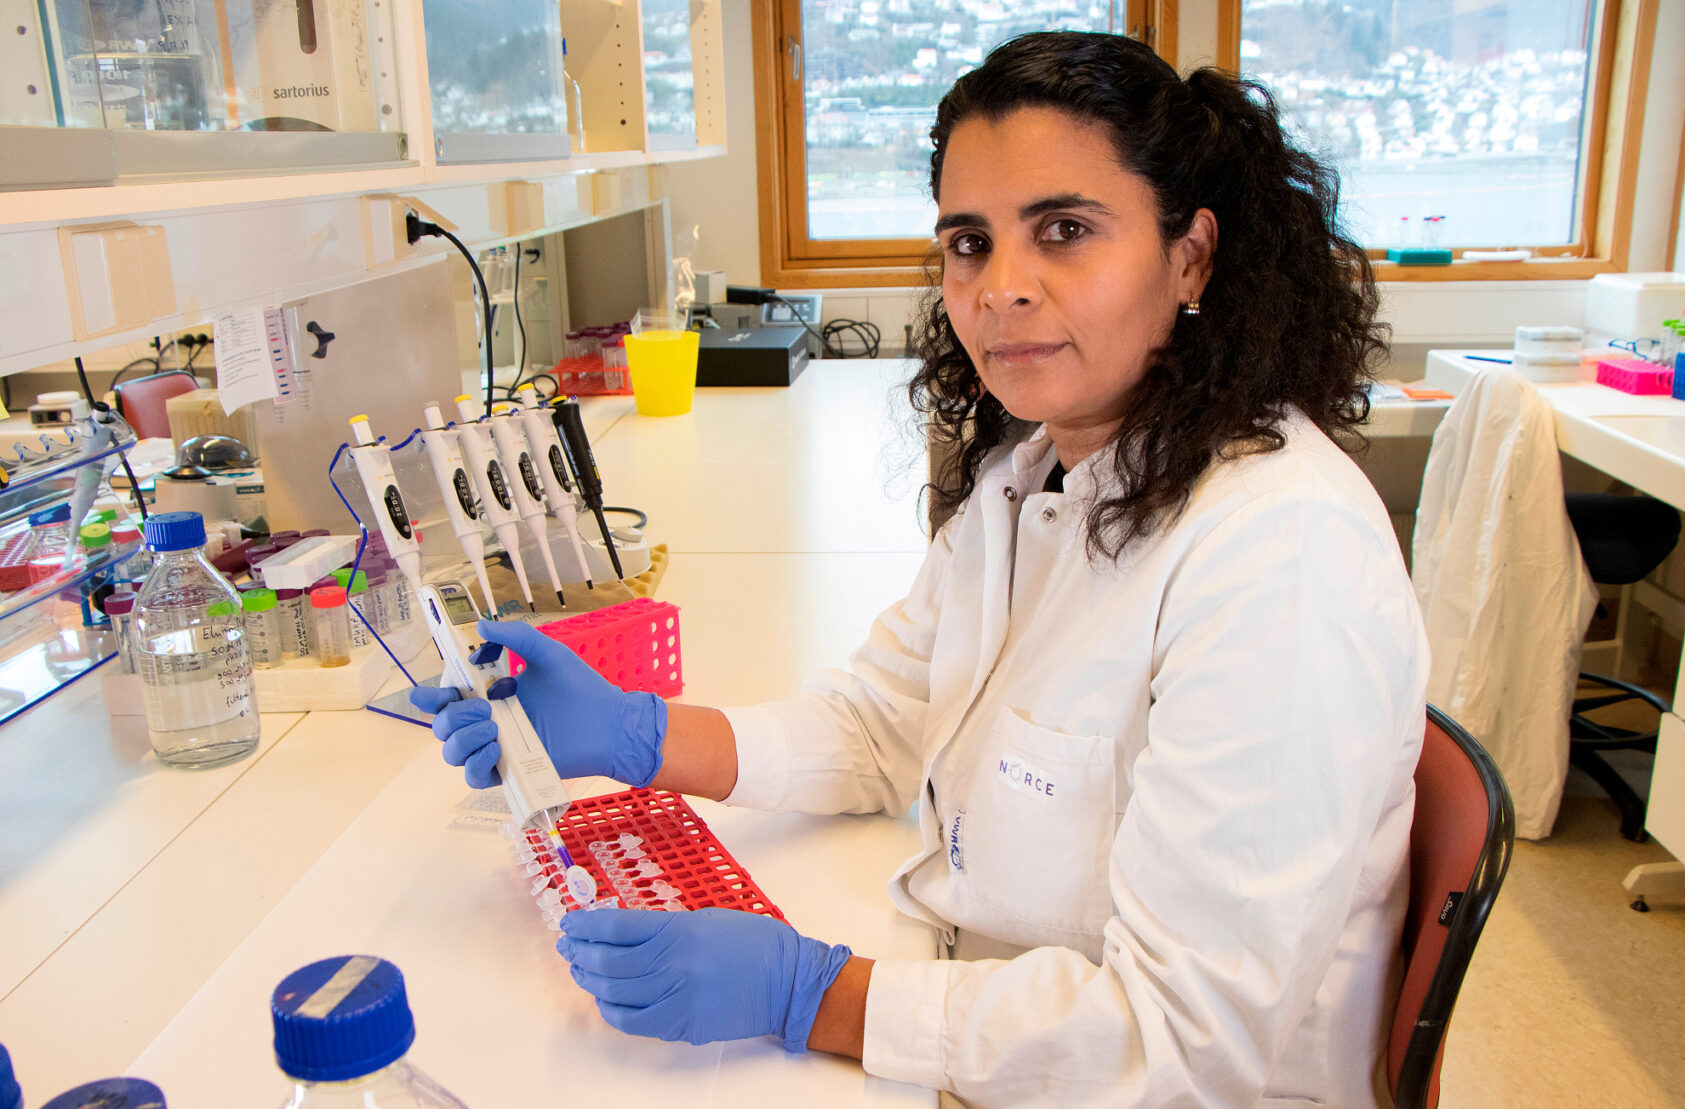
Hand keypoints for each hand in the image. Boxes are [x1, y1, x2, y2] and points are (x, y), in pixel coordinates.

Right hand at [407, 619, 666, 788]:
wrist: (610, 723)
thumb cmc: (581, 688)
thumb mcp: (547, 653)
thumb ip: (516, 637)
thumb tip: (480, 625)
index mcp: (490, 695)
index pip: (447, 698)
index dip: (429, 697)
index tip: (428, 693)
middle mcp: (488, 723)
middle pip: (442, 726)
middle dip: (452, 715)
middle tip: (485, 707)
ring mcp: (498, 749)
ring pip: (451, 752)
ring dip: (461, 738)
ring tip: (492, 727)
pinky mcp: (511, 772)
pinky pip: (474, 777)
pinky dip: (476, 764)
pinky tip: (495, 750)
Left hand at [557, 907, 852, 1051]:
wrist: (788, 982)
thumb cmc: (753, 943)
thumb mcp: (707, 918)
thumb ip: (665, 926)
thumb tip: (624, 932)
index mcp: (679, 931)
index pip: (616, 926)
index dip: (586, 924)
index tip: (570, 921)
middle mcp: (672, 965)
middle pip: (608, 960)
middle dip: (580, 952)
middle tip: (568, 946)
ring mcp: (676, 998)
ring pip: (614, 992)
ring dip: (590, 980)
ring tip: (580, 970)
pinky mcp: (682, 1025)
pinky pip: (632, 1022)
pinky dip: (611, 1011)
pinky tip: (604, 1000)